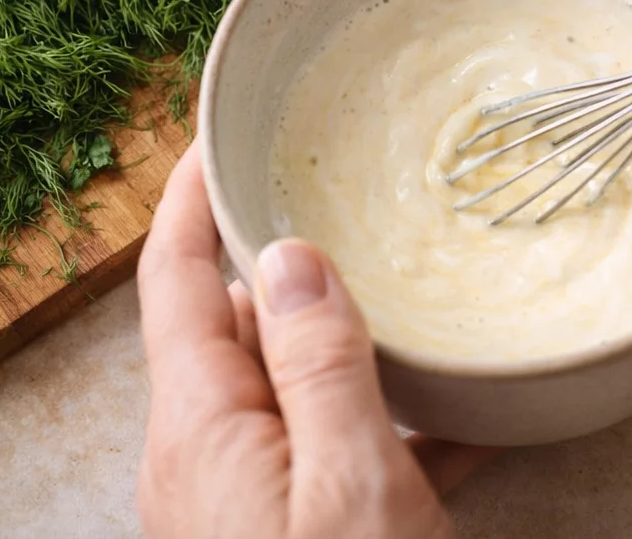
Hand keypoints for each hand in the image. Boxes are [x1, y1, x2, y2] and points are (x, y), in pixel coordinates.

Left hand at [137, 141, 488, 538]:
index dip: (191, 196)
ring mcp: (236, 502)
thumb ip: (320, 367)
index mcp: (202, 427)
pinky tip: (457, 419)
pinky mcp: (280, 535)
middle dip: (296, 271)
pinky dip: (380, 427)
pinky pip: (324, 454)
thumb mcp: (355, 484)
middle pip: (236, 326)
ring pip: (285, 385)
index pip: (174, 277)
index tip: (221, 133)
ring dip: (346, 348)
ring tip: (422, 309)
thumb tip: (291, 256)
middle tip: (362, 220)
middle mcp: (201, 459)